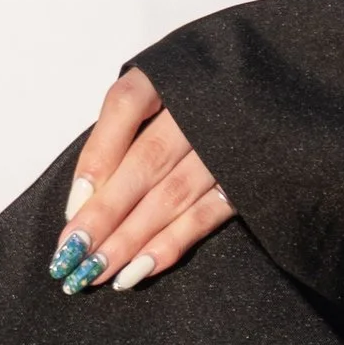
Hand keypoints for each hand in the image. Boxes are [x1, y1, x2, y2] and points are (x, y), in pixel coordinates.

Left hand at [46, 65, 232, 296]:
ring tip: (96, 272)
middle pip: (146, 160)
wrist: (274, 87)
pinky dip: (171, 244)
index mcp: (171, 72)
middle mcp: (201, 103)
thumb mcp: (156, 92)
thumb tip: (83, 197)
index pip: (125, 106)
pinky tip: (139, 270)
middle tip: (69, 257)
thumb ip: (121, 132)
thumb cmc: (192, 98)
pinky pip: (206, 216)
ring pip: (173, 195)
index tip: (71, 207)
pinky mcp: (250, 179)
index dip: (97, 156)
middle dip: (105, 213)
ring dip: (131, 238)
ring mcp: (229, 142)